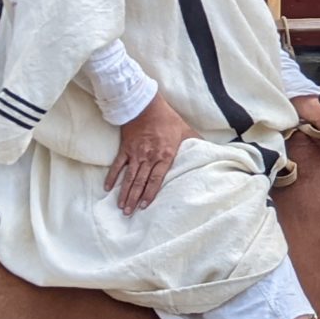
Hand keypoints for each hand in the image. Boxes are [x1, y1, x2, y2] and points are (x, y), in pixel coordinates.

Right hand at [105, 92, 189, 214]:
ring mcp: (135, 154)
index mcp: (164, 155)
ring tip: (121, 207)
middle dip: (134, 198)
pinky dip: (112, 177)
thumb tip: (211, 149)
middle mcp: (149, 157)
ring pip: (128, 177)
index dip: (149, 193)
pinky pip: (117, 166)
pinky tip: (108, 188)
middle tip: (129, 213)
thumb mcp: (185, 130)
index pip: (156, 179)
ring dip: (124, 193)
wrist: (145, 105)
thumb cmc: (167, 119)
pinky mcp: (125, 148)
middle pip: (140, 182)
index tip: (144, 206)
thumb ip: (196, 142)